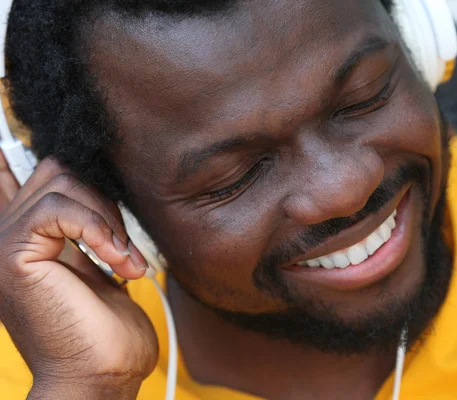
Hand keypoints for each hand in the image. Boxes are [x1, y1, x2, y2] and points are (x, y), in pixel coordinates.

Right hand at [0, 158, 157, 398]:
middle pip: (56, 170)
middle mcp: (4, 235)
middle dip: (102, 199)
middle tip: (122, 245)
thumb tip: (91, 184)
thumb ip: (82, 226)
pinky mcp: (14, 255)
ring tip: (126, 259)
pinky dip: (101, 230)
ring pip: (62, 181)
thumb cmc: (103, 328)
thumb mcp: (94, 264)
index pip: (10, 172)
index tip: (72, 158)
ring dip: (108, 218)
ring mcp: (2, 244)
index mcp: (22, 237)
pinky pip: (60, 208)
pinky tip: (121, 262)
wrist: (100, 376)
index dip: (32, 156)